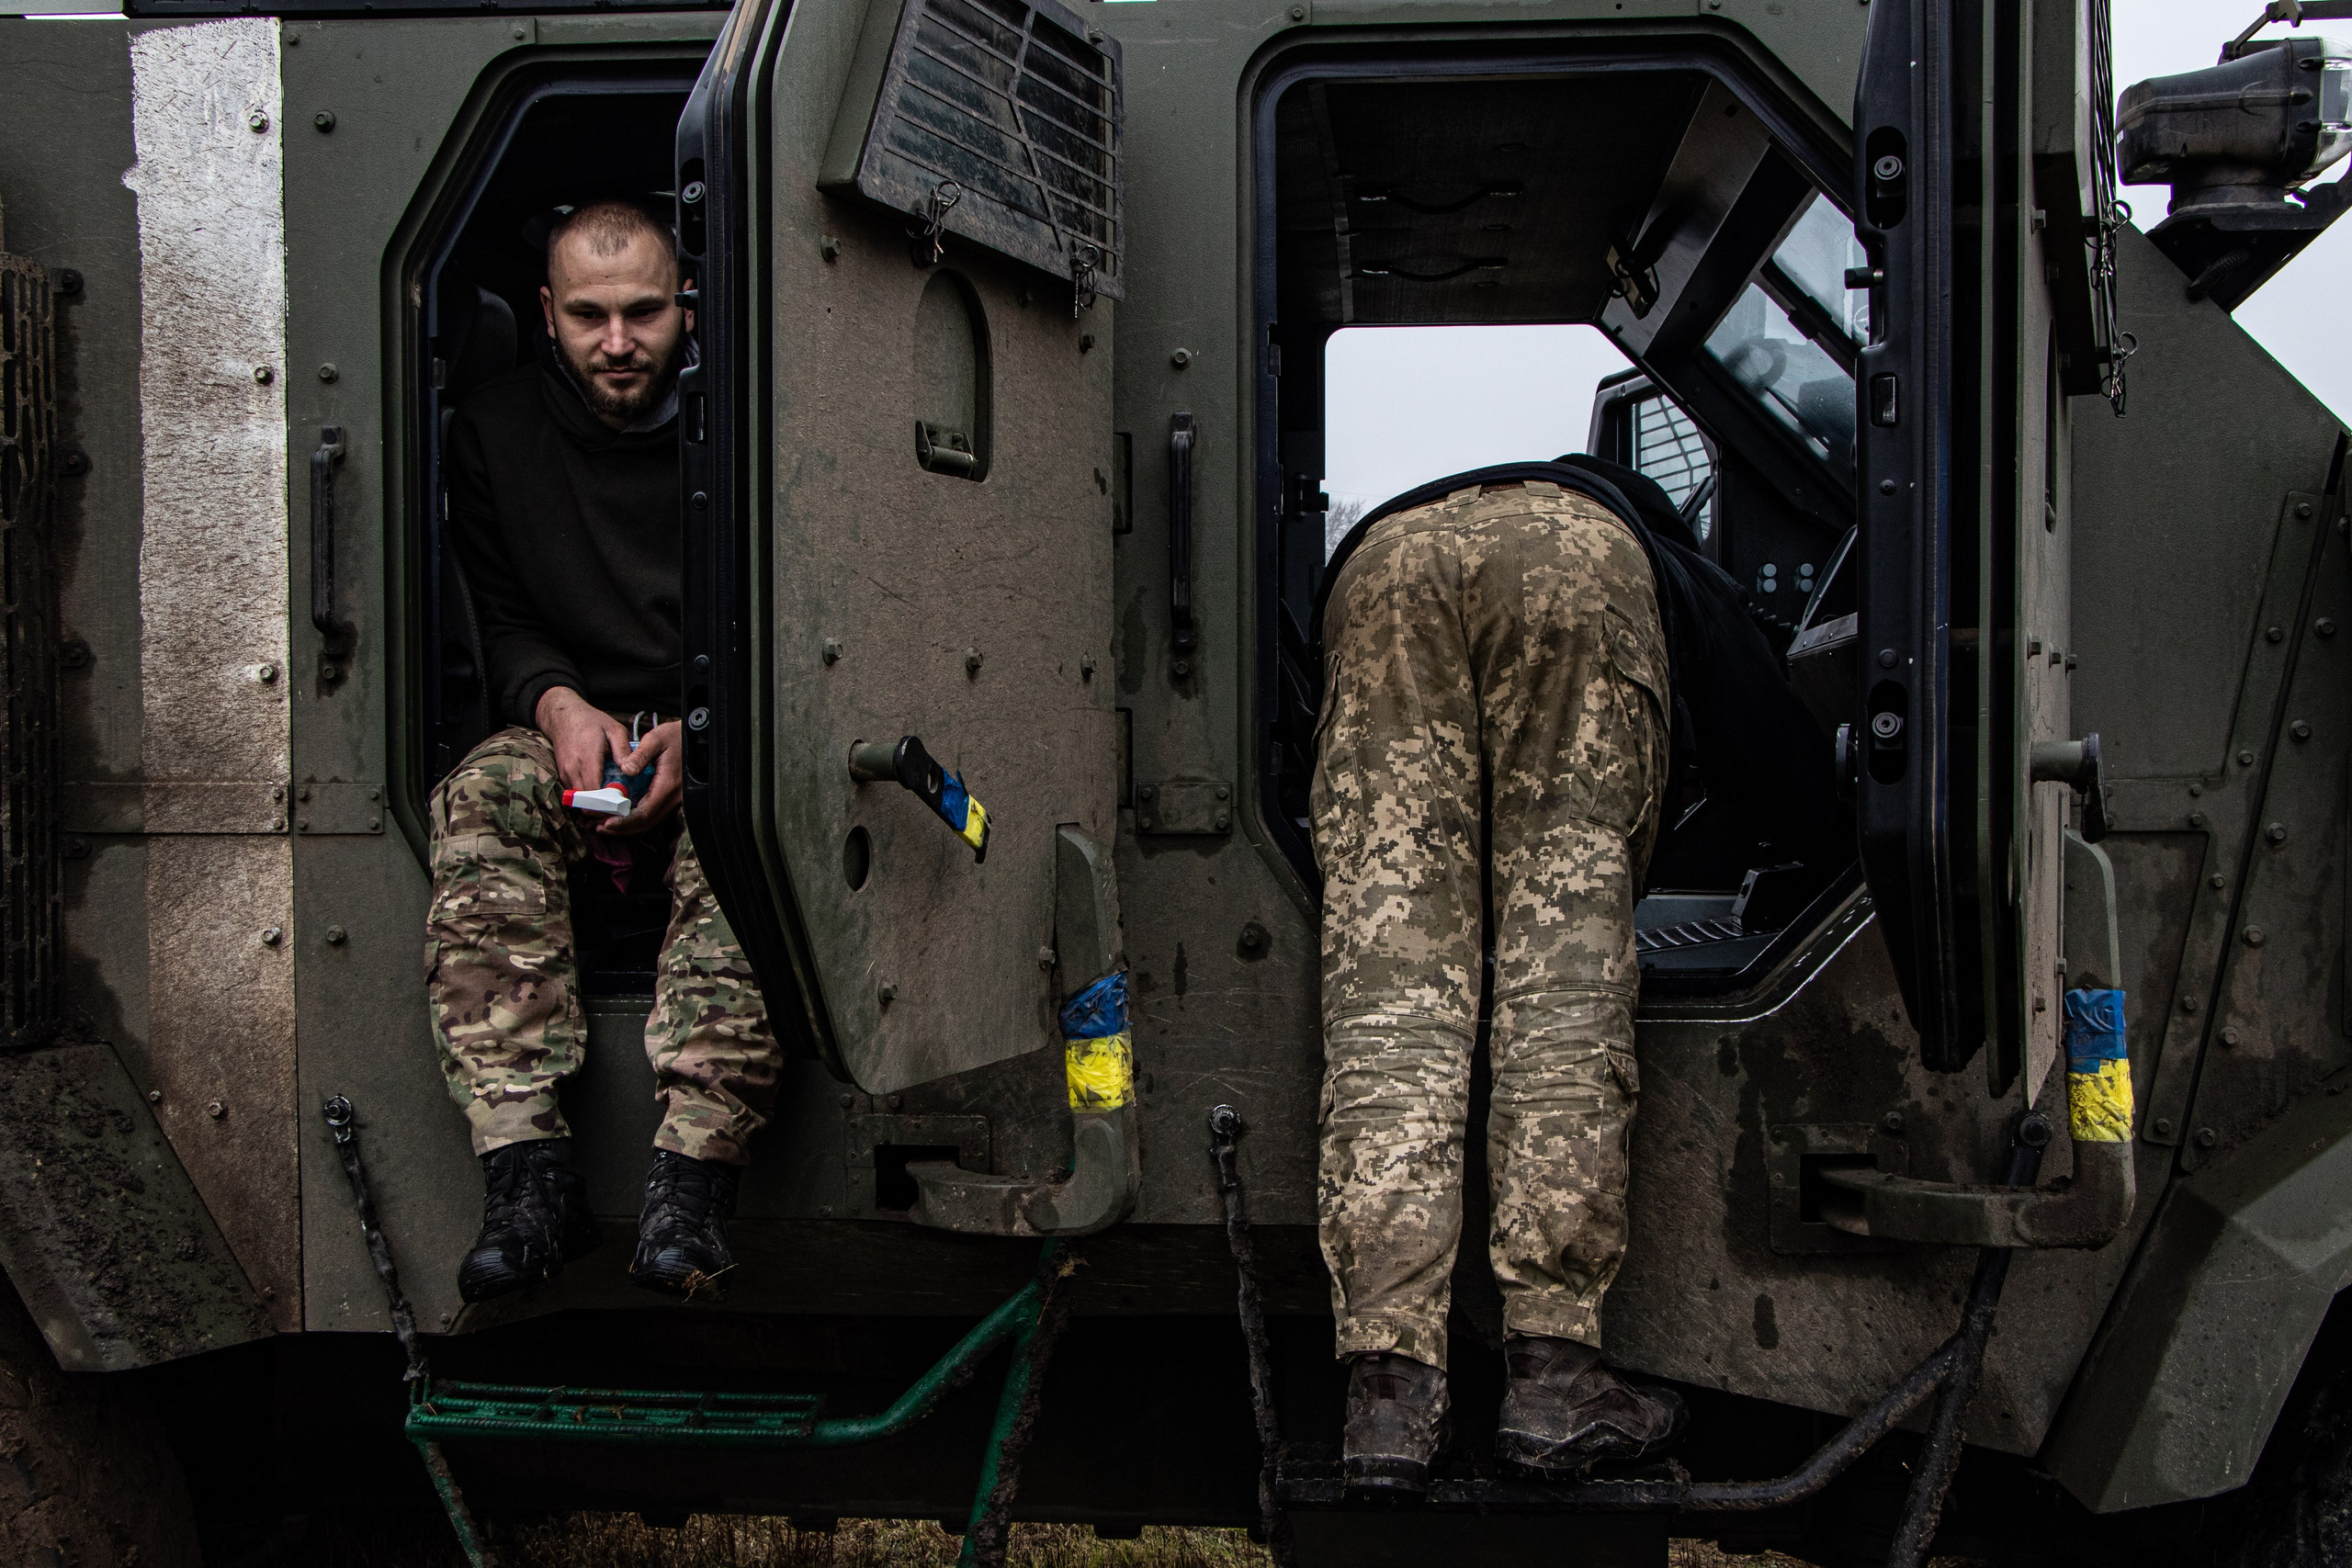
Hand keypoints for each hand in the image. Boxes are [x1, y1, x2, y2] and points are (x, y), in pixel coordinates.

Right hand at [535, 687, 628, 796]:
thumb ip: (623, 750)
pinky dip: (588, 797)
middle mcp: (572, 769)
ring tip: (612, 799)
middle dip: (604, 806)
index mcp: (587, 758)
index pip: (595, 792)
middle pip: (587, 801)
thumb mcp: (614, 730)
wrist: (563, 716)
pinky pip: (575, 793)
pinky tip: (601, 791)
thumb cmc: (592, 722)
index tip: (624, 802)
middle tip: (621, 805)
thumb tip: (630, 770)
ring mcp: (565, 774)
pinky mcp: (562, 776)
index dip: (609, 802)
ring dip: (595, 803)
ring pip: (580, 800)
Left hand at [604, 718, 682, 834]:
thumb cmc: (676, 737)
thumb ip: (639, 756)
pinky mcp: (671, 797)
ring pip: (650, 821)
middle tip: (601, 827)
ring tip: (607, 824)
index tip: (607, 823)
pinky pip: (654, 814)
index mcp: (667, 785)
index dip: (624, 821)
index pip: (644, 813)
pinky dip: (637, 818)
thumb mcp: (655, 740)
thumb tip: (625, 770)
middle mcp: (673, 798)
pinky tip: (623, 814)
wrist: (697, 739)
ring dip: (629, 826)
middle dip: (623, 828)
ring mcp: (674, 799)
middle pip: (646, 823)